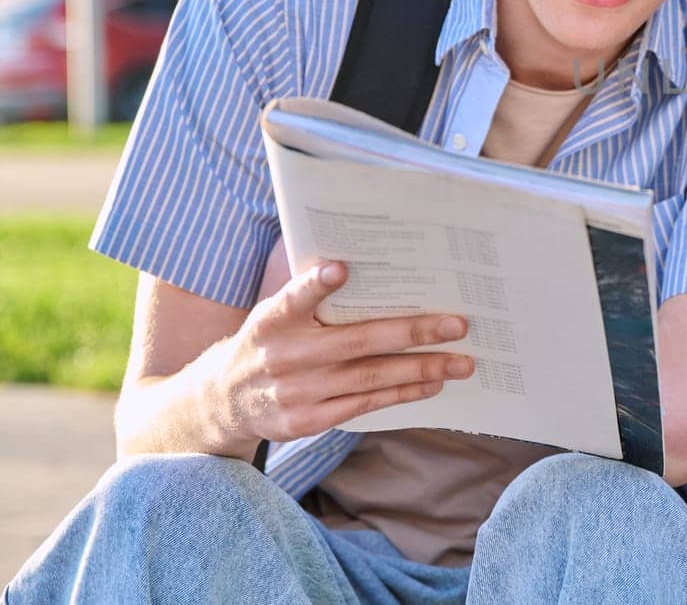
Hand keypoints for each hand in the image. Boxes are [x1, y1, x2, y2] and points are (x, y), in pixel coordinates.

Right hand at [214, 260, 475, 449]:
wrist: (223, 402)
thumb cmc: (265, 343)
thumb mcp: (273, 313)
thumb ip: (308, 295)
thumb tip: (360, 267)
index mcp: (272, 321)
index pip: (293, 299)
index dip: (315, 284)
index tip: (340, 267)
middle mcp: (284, 357)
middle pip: (357, 342)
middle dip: (412, 331)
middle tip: (458, 325)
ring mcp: (297, 393)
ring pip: (369, 377)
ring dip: (420, 369)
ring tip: (461, 362)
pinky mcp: (306, 422)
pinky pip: (363, 405)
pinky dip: (400, 393)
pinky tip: (431, 384)